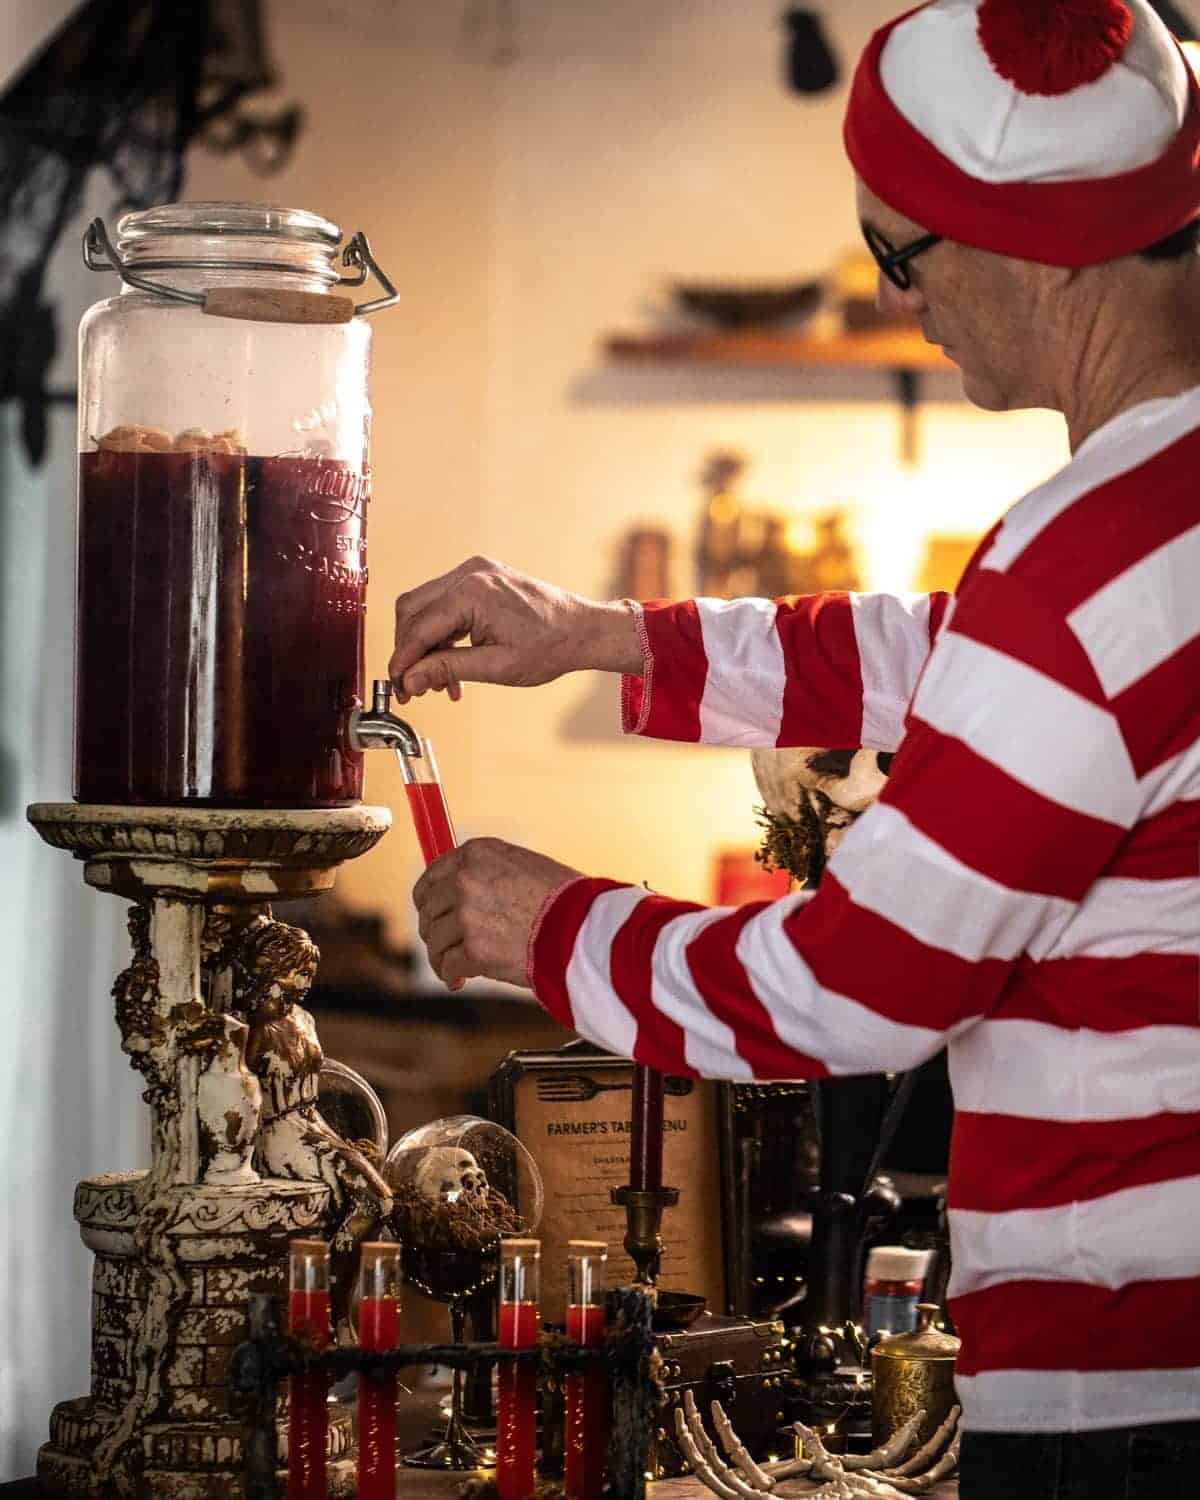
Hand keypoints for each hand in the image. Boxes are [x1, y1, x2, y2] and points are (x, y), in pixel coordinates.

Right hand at [388, 556, 641, 702]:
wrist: (583, 629)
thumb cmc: (551, 646)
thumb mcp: (496, 666)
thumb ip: (447, 669)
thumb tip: (411, 679)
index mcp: (471, 593)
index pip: (418, 628)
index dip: (403, 661)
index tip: (398, 685)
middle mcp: (469, 573)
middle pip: (412, 610)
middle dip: (408, 650)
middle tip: (413, 685)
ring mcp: (475, 572)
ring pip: (425, 606)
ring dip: (425, 644)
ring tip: (438, 681)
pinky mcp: (481, 578)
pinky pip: (445, 603)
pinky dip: (442, 632)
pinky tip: (452, 663)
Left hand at [413, 838, 581, 990]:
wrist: (585, 927)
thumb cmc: (566, 899)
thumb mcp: (524, 866)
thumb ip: (489, 874)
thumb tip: (464, 892)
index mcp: (477, 853)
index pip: (432, 876)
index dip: (428, 899)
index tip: (431, 913)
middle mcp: (466, 879)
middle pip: (429, 910)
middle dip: (435, 931)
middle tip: (446, 946)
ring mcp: (467, 914)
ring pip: (435, 940)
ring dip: (442, 957)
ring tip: (455, 968)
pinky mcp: (473, 949)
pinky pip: (447, 966)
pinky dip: (451, 976)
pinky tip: (460, 981)